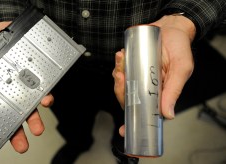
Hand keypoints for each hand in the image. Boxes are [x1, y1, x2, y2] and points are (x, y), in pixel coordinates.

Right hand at [0, 22, 53, 152]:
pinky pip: (44, 88)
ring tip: (37, 129)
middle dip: (17, 132)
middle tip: (21, 145)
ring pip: (30, 107)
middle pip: (13, 116)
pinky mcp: (37, 76)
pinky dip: (46, 95)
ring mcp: (24, 86)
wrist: (9, 30)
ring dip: (35, 119)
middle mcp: (9, 92)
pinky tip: (47, 100)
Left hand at [113, 15, 195, 136]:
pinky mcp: (131, 66)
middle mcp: (146, 88)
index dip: (132, 122)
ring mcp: (137, 77)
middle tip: (121, 77)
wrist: (172, 28)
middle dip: (120, 91)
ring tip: (121, 60)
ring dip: (118, 74)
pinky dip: (118, 64)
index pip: (144, 112)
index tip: (122, 130)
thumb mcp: (181, 70)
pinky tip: (121, 56)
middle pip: (127, 99)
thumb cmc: (180, 49)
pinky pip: (120, 70)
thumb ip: (174, 91)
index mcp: (159, 94)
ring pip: (121, 85)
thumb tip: (168, 114)